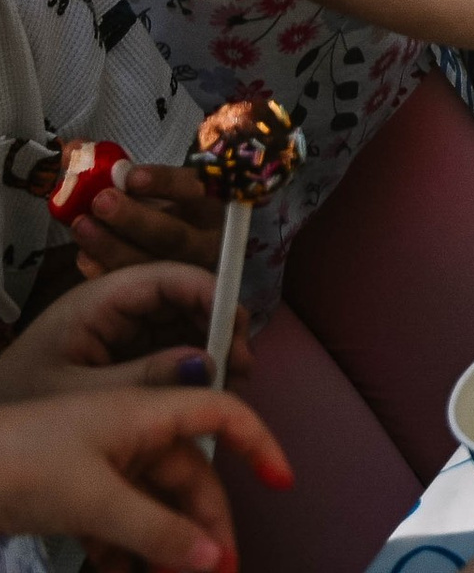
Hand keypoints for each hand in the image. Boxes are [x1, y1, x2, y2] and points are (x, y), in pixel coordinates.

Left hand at [0, 264, 246, 399]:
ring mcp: (125, 330)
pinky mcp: (126, 354)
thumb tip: (209, 366)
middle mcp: (120, 305)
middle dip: (220, 330)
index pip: (172, 276)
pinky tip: (209, 396)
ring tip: (231, 391)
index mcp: (102, 298)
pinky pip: (173, 352)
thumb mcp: (77, 393)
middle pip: (188, 299)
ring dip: (213, 353)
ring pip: (187, 327)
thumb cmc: (12, 406)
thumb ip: (142, 378)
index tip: (239, 335)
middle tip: (243, 373)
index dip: (213, 295)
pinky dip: (195, 372)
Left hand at [0, 384, 288, 572]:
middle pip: (189, 478)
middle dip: (206, 527)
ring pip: (155, 506)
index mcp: (146, 413)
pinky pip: (119, 523)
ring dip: (167, 547)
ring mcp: (104, 464)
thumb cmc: (23, 464)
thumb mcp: (93, 500)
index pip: (222, 415)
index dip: (257, 443)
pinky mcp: (77, 493)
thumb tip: (212, 556)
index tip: (280, 483)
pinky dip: (125, 553)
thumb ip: (155, 529)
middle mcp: (133, 433)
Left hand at [72, 163, 223, 279]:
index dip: (166, 183)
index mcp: (214, 202)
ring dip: (111, 245)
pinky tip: (83, 255)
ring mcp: (185, 270)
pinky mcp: (163, 291)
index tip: (132, 176)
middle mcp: (206, 239)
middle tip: (101, 202)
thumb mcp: (158, 183)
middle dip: (134, 219)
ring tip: (81, 225)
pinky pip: (131, 285)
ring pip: (149, 264)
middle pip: (172, 235)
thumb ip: (120, 168)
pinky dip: (104, 270)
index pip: (197, 191)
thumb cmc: (165, 204)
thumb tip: (76, 146)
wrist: (180, 241)